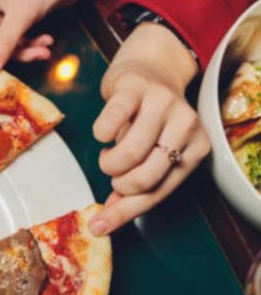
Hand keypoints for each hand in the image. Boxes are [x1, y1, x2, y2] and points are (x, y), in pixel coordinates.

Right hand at [0, 0, 85, 73]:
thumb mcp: (23, 11)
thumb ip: (4, 42)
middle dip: (4, 54)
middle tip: (22, 60)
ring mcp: (2, 12)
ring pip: (2, 44)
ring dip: (23, 51)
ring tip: (43, 50)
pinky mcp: (19, 17)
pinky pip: (17, 39)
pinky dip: (31, 44)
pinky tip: (46, 42)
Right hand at [88, 24, 209, 235]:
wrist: (149, 68)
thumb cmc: (148, 119)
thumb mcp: (151, 153)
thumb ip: (135, 185)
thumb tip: (106, 217)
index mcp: (196, 148)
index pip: (158, 192)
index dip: (125, 212)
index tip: (97, 226)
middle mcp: (188, 125)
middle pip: (144, 177)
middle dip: (119, 183)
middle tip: (113, 173)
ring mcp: (164, 104)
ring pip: (128, 153)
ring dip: (108, 162)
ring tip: (108, 154)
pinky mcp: (136, 88)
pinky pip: (109, 124)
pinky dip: (100, 134)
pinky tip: (104, 132)